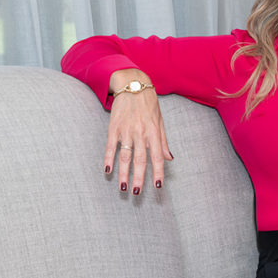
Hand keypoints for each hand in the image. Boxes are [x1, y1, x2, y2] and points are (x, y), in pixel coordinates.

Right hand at [104, 69, 172, 194]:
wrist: (133, 84)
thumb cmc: (149, 104)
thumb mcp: (161, 121)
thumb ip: (164, 142)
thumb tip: (170, 159)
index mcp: (154, 132)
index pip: (157, 157)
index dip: (158, 172)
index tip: (157, 186)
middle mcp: (141, 133)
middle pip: (140, 159)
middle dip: (139, 178)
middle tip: (136, 193)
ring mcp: (126, 130)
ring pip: (125, 156)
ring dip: (123, 173)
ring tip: (122, 187)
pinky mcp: (114, 127)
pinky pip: (110, 146)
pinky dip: (108, 158)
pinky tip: (107, 170)